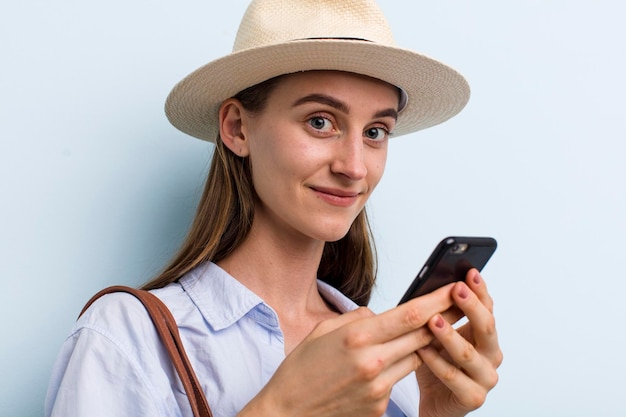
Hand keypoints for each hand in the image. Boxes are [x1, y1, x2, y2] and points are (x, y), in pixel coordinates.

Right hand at [238, 283, 457, 416]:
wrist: (288, 413)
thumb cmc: (300, 370)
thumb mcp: (323, 330)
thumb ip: (358, 318)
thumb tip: (381, 315)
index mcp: (356, 338)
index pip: (410, 315)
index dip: (437, 301)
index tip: (454, 289)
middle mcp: (372, 363)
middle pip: (422, 336)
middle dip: (445, 319)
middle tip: (461, 304)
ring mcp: (378, 388)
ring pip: (415, 358)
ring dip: (420, 345)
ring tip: (417, 333)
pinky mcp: (380, 407)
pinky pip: (398, 380)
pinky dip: (394, 369)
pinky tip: (374, 369)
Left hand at [416, 269, 502, 416]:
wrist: (434, 403)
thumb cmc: (436, 363)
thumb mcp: (437, 334)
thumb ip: (440, 312)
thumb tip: (430, 283)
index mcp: (485, 335)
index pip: (487, 307)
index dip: (480, 290)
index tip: (470, 271)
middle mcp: (491, 354)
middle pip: (486, 327)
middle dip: (471, 306)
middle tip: (456, 289)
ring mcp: (485, 377)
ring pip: (468, 353)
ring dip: (450, 335)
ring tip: (433, 320)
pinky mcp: (473, 397)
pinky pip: (452, 377)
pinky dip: (435, 362)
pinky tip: (421, 350)